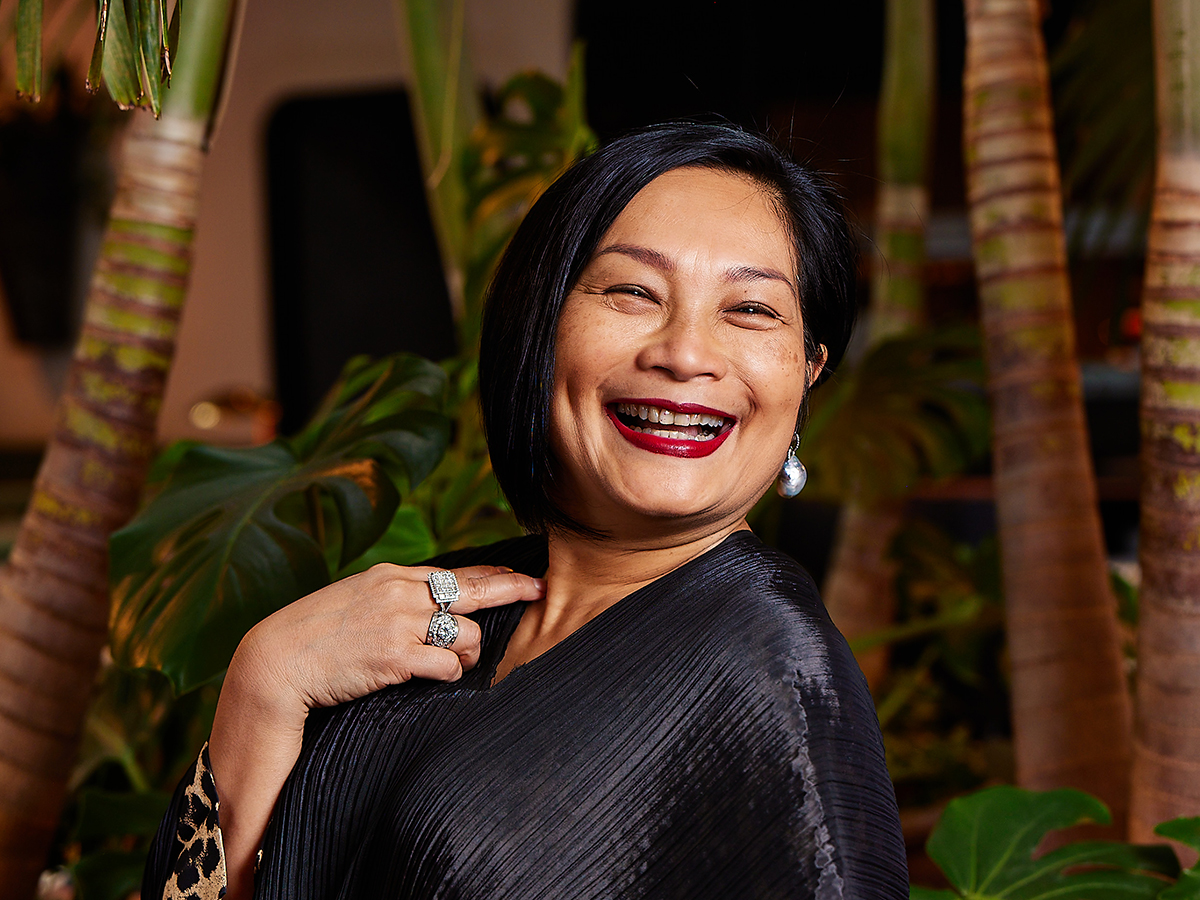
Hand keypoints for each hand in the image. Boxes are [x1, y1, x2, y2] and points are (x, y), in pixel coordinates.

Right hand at [235, 563, 545, 718]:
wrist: (277, 661)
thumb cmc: (315, 636)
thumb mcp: (356, 599)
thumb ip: (394, 596)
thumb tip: (431, 604)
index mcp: (392, 576)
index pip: (456, 572)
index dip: (493, 574)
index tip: (520, 576)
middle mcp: (400, 593)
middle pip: (473, 589)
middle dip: (512, 589)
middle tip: (539, 590)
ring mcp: (399, 623)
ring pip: (466, 634)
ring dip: (468, 653)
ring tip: (453, 663)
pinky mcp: (395, 657)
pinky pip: (447, 664)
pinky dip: (451, 672)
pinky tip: (438, 675)